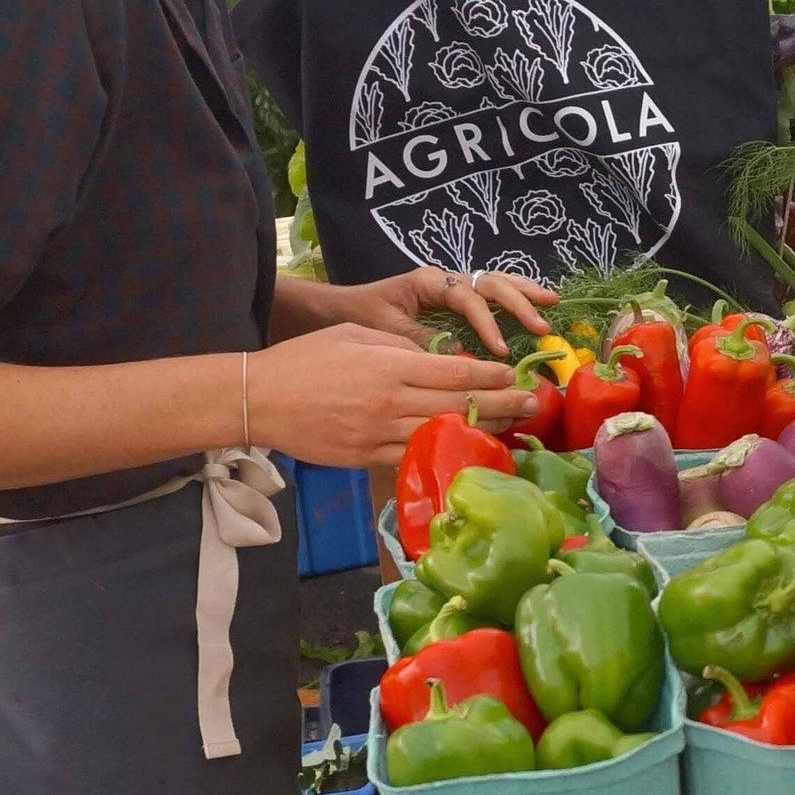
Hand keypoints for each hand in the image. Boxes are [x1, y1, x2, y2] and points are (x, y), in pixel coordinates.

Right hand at [248, 323, 533, 467]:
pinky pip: (416, 456)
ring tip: (514, 425)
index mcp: (389, 366)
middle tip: (533, 402)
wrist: (260, 400)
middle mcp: (390, 402)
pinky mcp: (368, 458)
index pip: (454, 372)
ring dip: (482, 429)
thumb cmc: (307, 358)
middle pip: (458, 404)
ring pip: (443, 432)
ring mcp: (379, 435)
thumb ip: (402, 347)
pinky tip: (470, 448)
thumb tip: (443, 358)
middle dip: (501, 403)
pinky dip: (447, 451)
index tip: (516, 373)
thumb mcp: (357, 336)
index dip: (491, 375)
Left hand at [335, 267, 556, 357]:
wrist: (338, 307)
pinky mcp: (455, 296)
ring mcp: (452, 284)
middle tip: (541, 327)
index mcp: (428, 281)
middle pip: (491, 282)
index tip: (501, 351)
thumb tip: (462, 360)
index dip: (488, 323)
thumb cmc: (360, 316)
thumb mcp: (387, 330)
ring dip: (525, 292)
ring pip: (496, 281)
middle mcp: (445, 278)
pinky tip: (535, 305)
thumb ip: (424, 342)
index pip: (468, 298)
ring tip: (552, 304)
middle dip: (519, 304)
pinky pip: (490, 292)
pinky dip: (514, 297)